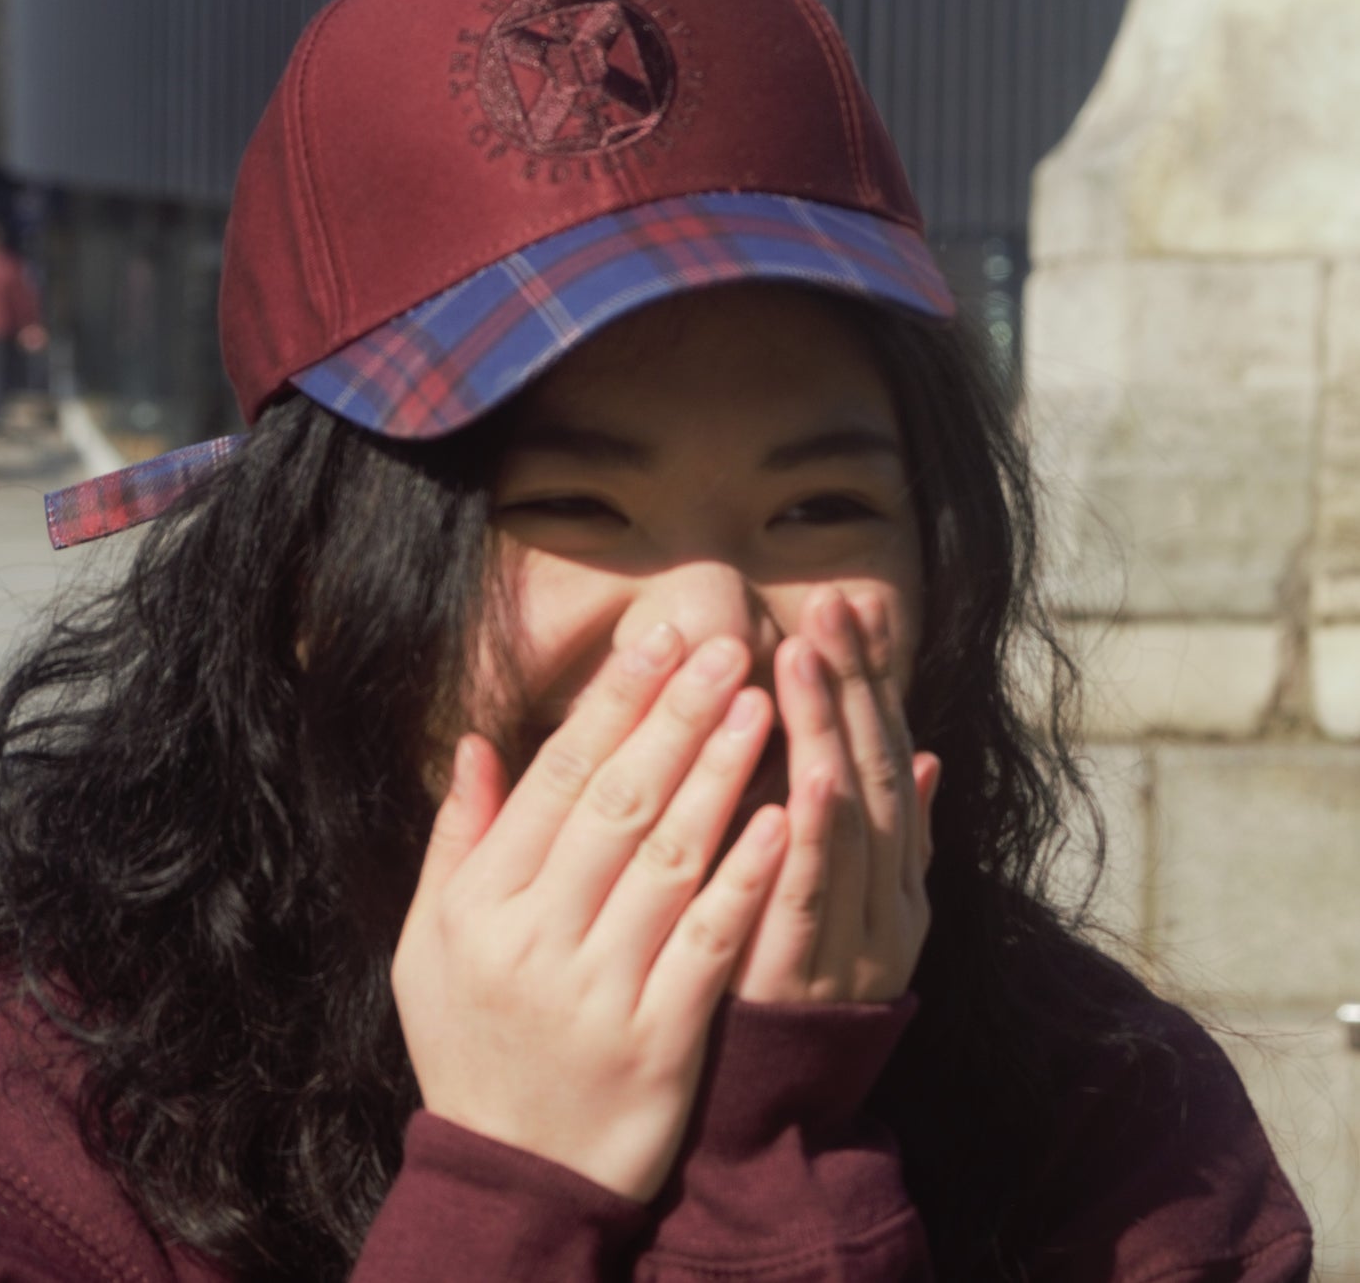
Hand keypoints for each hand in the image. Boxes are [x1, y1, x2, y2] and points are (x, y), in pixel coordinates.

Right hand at [392, 627, 787, 1201]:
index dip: (611, 704)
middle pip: (619, 804)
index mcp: (481, 906)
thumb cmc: (469, 1042)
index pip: (556, 780)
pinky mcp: (661, 1041)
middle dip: (677, 715)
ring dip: (720, 774)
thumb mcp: (427, 944)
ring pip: (670, 859)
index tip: (658, 640)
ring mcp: (600, 991)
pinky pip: (710, 942)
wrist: (514, 1178)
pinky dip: (745, 876)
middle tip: (728, 646)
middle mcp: (537, 939)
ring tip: (761, 703)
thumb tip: (476, 742)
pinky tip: (781, 817)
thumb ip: (455, 841)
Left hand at [732, 589, 938, 1004]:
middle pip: (879, 768)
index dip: (875, 678)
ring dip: (832, 732)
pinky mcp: (809, 970)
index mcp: (897, 867)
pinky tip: (811, 773)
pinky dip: (818, 832)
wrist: (785, 1105)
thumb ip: (889, 829)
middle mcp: (890, 891)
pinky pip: (815, 893)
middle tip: (833, 604)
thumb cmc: (800, 973)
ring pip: (853, 818)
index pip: (889, 751)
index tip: (853, 605)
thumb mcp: (855, 896)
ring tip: (810, 655)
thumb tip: (925, 752)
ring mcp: (858, 931)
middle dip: (857, 682)